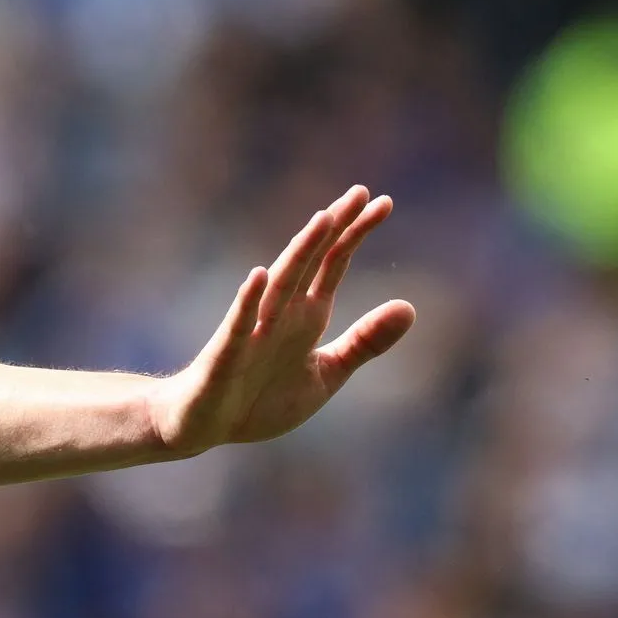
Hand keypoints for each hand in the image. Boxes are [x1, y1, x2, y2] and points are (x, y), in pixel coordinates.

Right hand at [150, 186, 416, 456]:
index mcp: (306, 316)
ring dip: (300, 252)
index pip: (334, 264)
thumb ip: (365, 342)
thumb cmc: (261, 398)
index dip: (356, 234)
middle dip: (333, 228)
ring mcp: (253, 330)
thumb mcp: (327, 373)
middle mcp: (281, 313)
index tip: (383, 202)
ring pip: (280, 284)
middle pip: (310, 261)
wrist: (207, 426)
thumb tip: (411, 307)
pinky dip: (249, 301)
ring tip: (322, 220)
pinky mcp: (227, 354)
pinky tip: (259, 275)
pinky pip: (239, 325)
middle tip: (359, 191)